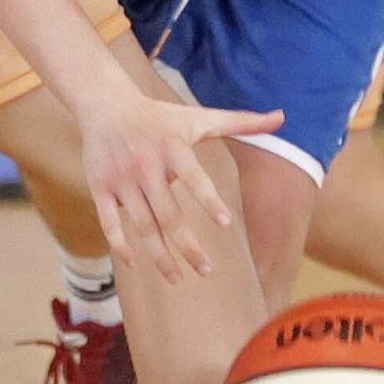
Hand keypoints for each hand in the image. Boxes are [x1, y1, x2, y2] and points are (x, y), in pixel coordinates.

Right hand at [83, 88, 281, 283]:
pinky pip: (109, 222)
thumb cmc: (160, 116)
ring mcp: (121, 179)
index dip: (209, 200)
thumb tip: (282, 117)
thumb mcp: (198, 117)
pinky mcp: (100, 188)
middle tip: (207, 271)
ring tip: (177, 278)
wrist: (106, 104)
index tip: (227, 225)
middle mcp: (146, 166)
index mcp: (173, 148)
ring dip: (159, 256)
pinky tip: (136, 264)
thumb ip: (241, 121)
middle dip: (187, 246)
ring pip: (141, 225)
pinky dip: (120, 246)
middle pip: (168, 215)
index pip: (193, 177)